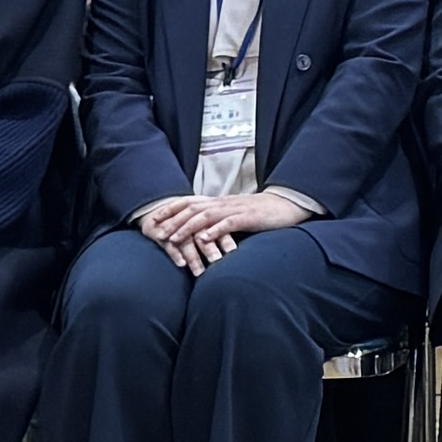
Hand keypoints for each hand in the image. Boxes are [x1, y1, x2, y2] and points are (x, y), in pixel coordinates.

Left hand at [142, 186, 309, 272]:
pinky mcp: (248, 218)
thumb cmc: (262, 214)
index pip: (189, 201)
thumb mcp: (236, 215)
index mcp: (220, 202)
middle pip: (192, 208)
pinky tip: (203, 240)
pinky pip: (228, 223)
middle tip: (156, 232)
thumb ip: (219, 221)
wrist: (287, 205)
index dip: (170, 209)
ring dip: (187, 227)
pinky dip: (214, 231)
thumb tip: (201, 232)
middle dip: (171, 220)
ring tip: (173, 239)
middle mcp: (223, 203)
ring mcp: (235, 210)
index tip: (154, 218)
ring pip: (205, 216)